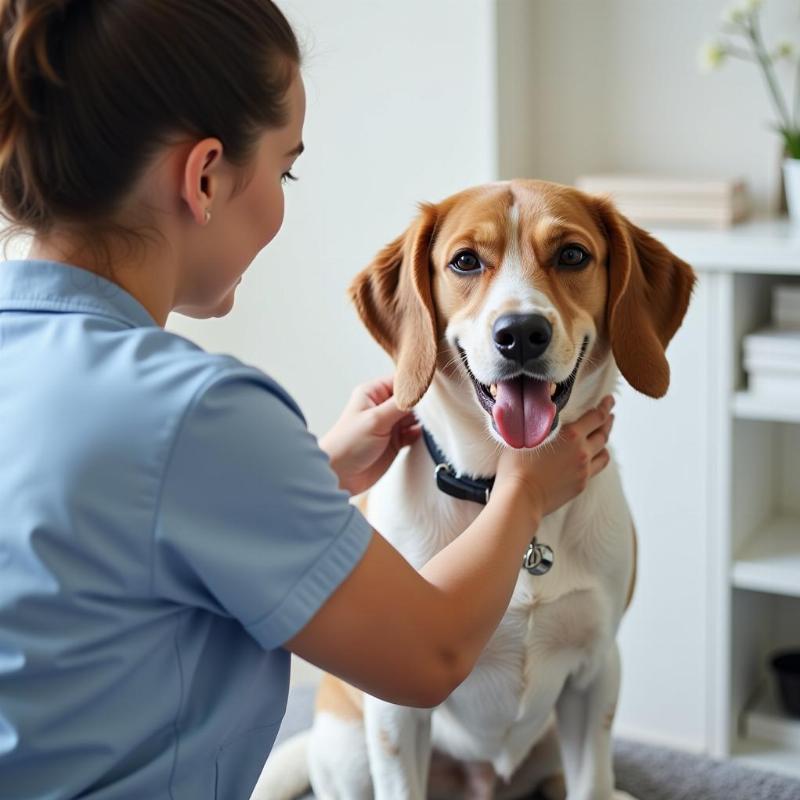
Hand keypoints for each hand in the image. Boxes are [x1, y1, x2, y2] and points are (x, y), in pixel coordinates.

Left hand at [320, 377, 421, 494]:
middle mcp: (382, 406)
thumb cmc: (347, 444)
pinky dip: (420, 434)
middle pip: (411, 398)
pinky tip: (422, 437)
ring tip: (430, 424)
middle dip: (422, 404)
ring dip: (422, 420)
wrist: (340, 475)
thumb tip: (420, 388)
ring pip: (414, 417)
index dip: (416, 384)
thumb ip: (400, 404)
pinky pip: (413, 433)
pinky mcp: (395, 442)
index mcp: (373, 393)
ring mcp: (389, 424)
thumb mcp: (376, 419)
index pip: (400, 380)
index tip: (431, 389)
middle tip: (434, 410)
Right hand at [495, 396, 614, 518]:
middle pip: (603, 433)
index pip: (596, 417)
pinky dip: (596, 459)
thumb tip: (541, 414)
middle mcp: (583, 452)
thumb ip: (540, 424)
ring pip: (604, 453)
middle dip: (608, 421)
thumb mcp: (526, 435)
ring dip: (604, 442)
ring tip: (602, 436)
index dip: (605, 406)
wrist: (520, 498)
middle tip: (609, 414)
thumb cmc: (516, 466)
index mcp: (571, 435)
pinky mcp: (581, 485)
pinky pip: (595, 469)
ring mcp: (584, 470)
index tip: (609, 399)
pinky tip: (591, 458)